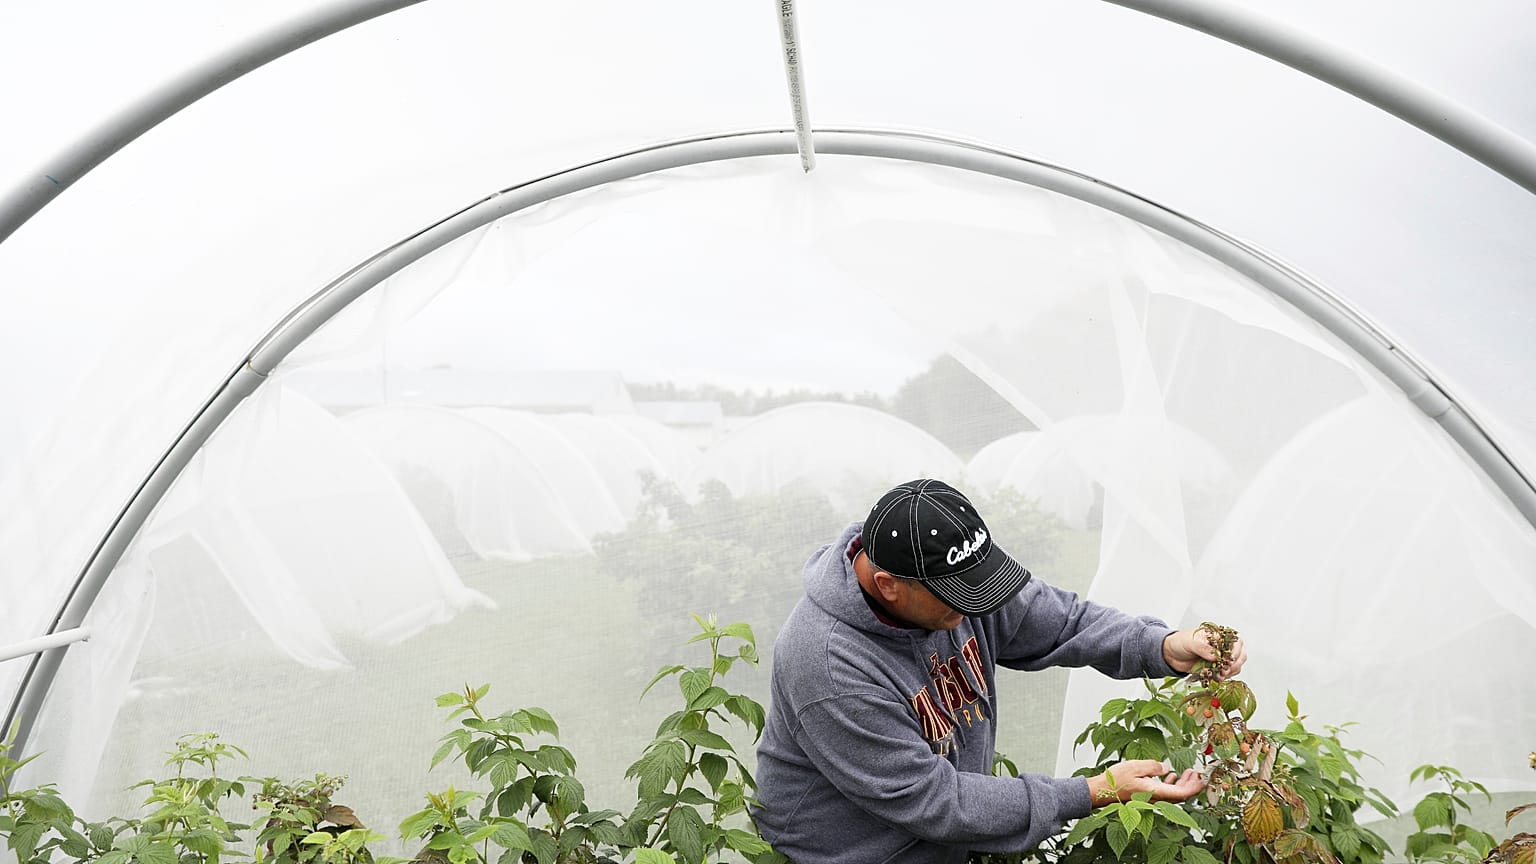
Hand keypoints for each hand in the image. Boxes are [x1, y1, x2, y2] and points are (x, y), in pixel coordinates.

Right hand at [1085, 760, 1204, 806]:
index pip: (1182, 793)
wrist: (1101, 791)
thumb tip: (1166, 768)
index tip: (1201, 779)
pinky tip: (1171, 776)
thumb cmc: (1115, 780)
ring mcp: (1151, 799)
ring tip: (1187, 773)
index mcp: (1155, 792)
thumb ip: (1153, 766)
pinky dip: (1171, 785)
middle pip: (1180, 796)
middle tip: (1197, 774)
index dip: (1194, 787)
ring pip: (1173, 794)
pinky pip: (1164, 793)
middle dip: (1191, 785)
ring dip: (1182, 784)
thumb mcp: (1135, 766)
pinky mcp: (1146, 797)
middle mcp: (1155, 799)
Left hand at [1162, 627, 1245, 678]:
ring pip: (1236, 666)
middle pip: (1240, 654)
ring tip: (1221, 675)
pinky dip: (1224, 677)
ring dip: (1231, 672)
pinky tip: (1217, 678)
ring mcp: (1221, 659)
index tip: (1230, 660)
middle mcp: (1223, 647)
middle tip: (1225, 670)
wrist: (1171, 654)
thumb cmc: (1180, 643)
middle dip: (1235, 663)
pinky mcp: (1217, 669)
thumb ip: (1203, 647)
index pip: (1236, 641)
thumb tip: (1215, 656)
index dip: (1236, 651)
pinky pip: (1227, 674)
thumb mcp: (1190, 642)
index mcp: (1219, 636)